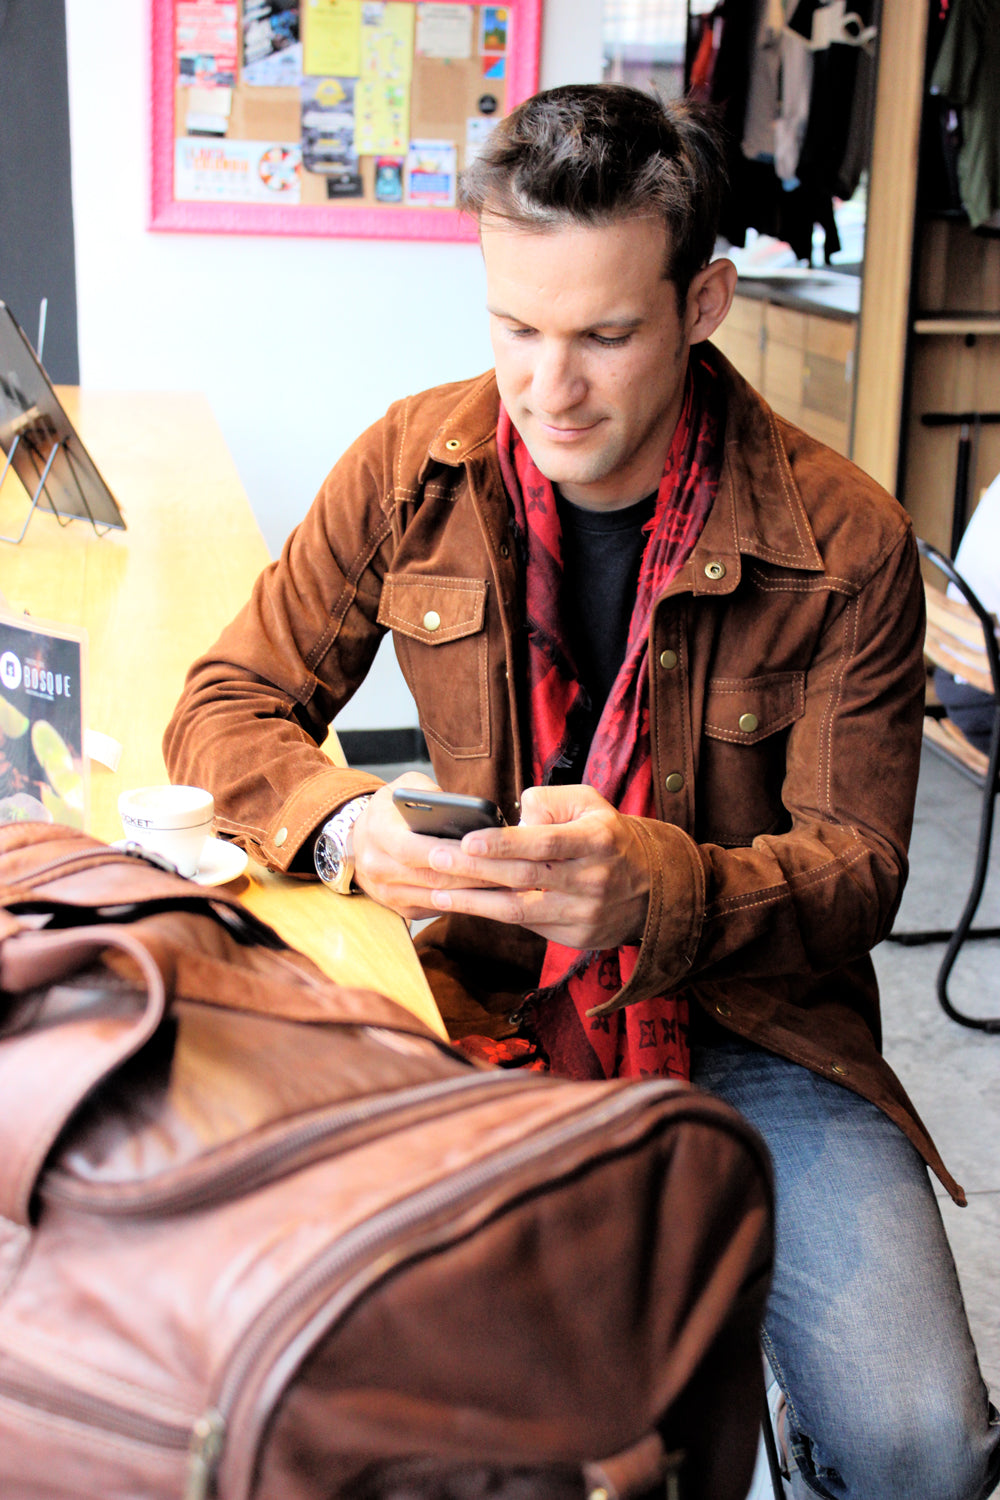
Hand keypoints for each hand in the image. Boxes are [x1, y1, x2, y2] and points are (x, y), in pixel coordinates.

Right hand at [351, 771, 500, 920]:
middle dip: (472, 876)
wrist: (358, 840)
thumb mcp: (403, 786)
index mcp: (378, 832)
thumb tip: (464, 809)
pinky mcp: (401, 909)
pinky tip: (492, 895)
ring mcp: (388, 893)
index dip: (448, 853)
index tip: (481, 850)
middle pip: (432, 878)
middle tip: (508, 871)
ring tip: (508, 885)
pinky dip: (464, 903)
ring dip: (474, 894)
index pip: (413, 849)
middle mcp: (378, 867)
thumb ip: (430, 792)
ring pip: (437, 898)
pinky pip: (436, 909)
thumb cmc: (390, 809)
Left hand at [425, 784, 650, 950]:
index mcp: (596, 840)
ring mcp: (585, 913)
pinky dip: (494, 915)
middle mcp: (592, 879)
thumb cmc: (607, 835)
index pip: (543, 843)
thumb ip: (548, 802)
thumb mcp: (589, 803)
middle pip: (523, 877)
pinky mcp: (577, 937)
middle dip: (474, 868)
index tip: (466, 840)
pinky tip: (467, 903)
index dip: (503, 843)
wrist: (655, 886)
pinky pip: (527, 926)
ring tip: (438, 891)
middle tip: (435, 857)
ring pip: (518, 911)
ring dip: (473, 901)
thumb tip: (510, 821)